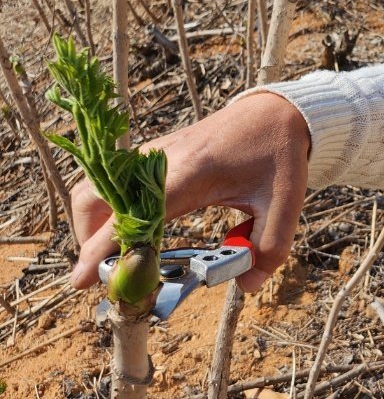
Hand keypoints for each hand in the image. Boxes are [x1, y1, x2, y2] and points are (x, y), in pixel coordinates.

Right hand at [69, 92, 309, 292]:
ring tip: (116, 259)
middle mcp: (160, 162)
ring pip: (97, 188)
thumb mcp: (285, 204)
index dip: (103, 249)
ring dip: (94, 225)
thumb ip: (270, 248)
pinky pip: (114, 184)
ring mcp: (152, 156)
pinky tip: (131, 235)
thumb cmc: (279, 155)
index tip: (82, 281)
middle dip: (88, 240)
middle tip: (107, 275)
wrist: (275, 112)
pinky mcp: (154, 157)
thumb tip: (247, 285)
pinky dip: (107, 211)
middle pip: (95, 198)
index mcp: (189, 173)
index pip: (133, 215)